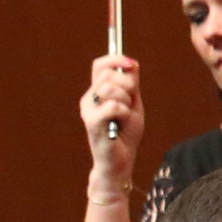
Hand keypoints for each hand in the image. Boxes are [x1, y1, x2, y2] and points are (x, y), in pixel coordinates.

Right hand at [80, 54, 143, 180]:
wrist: (120, 161)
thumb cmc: (125, 134)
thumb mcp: (133, 103)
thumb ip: (132, 84)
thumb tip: (131, 63)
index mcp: (96, 93)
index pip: (100, 66)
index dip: (115, 60)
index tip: (132, 64)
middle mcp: (88, 100)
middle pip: (108, 75)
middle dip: (128, 85)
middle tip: (131, 103)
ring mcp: (88, 111)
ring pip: (111, 89)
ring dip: (126, 101)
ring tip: (125, 116)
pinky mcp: (92, 123)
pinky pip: (114, 106)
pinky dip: (125, 113)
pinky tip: (121, 125)